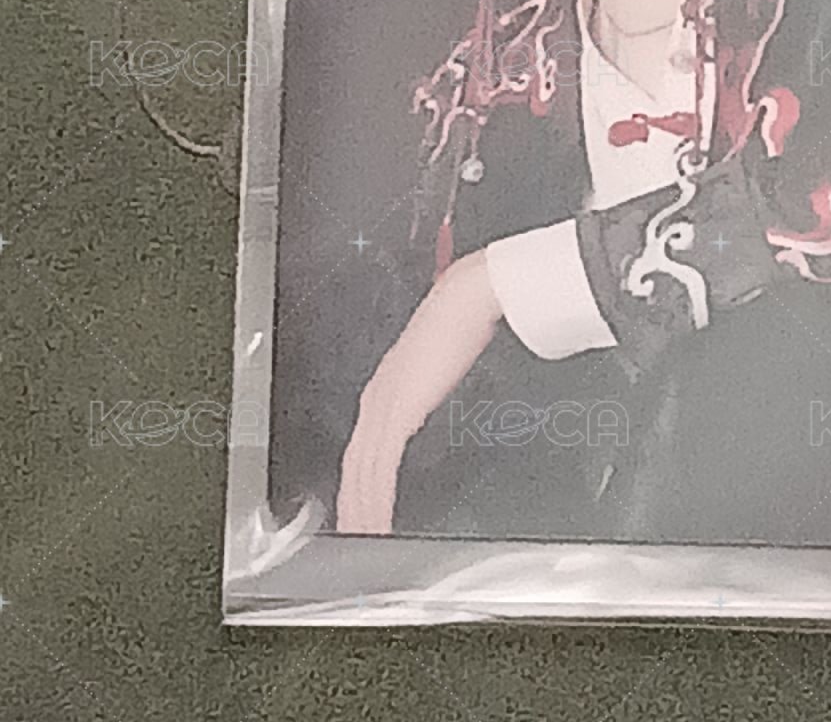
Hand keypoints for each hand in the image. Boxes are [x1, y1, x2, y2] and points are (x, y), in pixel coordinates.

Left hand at [336, 248, 502, 534]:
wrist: (464, 301)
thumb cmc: (458, 325)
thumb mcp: (437, 365)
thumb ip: (428, 385)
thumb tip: (434, 395)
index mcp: (383, 389)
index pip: (361, 448)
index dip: (357, 483)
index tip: (359, 509)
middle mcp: (375, 400)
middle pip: (354, 467)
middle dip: (352, 506)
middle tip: (354, 540)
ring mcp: (382, 406)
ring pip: (362, 473)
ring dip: (362, 511)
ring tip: (366, 542)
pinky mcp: (398, 411)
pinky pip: (380, 469)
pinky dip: (377, 500)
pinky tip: (380, 521)